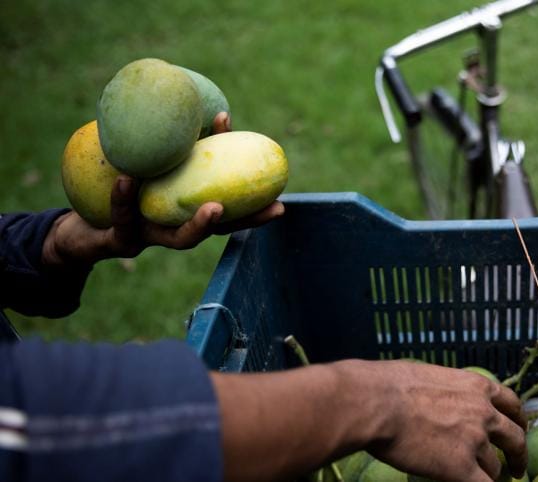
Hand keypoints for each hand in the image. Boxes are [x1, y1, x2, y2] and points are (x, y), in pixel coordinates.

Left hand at [42, 112, 284, 267]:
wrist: (82, 223)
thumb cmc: (122, 184)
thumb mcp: (152, 159)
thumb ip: (179, 142)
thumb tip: (209, 105)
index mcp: (189, 212)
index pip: (232, 212)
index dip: (257, 209)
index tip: (281, 201)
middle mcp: (176, 230)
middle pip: (220, 231)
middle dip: (249, 221)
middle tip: (275, 208)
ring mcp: (151, 237)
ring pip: (180, 238)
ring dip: (199, 225)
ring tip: (215, 206)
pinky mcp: (119, 239)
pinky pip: (122, 218)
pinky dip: (124, 199)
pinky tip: (126, 178)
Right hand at [212, 360, 527, 481]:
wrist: (378, 402)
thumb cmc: (391, 383)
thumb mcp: (430, 375)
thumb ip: (446, 389)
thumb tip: (441, 396)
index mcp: (477, 386)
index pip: (511, 403)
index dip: (517, 419)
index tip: (517, 429)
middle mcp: (484, 413)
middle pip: (515, 437)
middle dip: (518, 454)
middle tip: (516, 466)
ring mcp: (475, 441)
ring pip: (495, 467)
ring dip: (491, 475)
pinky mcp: (461, 468)